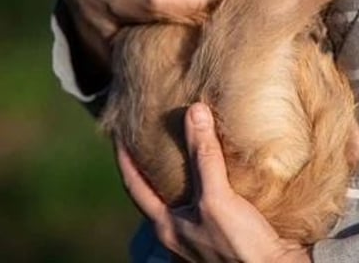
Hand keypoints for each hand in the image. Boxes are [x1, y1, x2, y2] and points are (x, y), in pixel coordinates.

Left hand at [116, 104, 311, 262]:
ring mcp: (203, 233)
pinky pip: (214, 197)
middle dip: (160, 161)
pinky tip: (228, 164)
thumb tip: (195, 112)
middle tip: (162, 130)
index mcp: (167, 226)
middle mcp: (180, 231)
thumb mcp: (216, 199)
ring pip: (189, 193)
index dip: (125, 159)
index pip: (135, 186)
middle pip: (160, 190)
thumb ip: (204, 157)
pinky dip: (215, 177)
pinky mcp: (227, 230)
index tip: (120, 134)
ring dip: (190, 168)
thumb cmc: (238, 247)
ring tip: (196, 140)